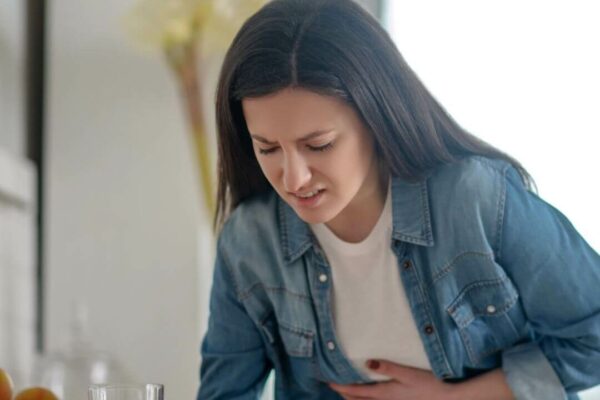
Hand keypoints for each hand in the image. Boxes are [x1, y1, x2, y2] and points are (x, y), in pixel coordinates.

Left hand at [328, 359, 455, 399]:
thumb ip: (387, 367)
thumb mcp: (408, 373)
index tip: (328, 381)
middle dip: (345, 394)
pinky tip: (369, 398)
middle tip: (334, 385)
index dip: (341, 387)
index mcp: (384, 394)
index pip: (356, 392)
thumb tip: (367, 363)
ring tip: (347, 392)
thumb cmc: (429, 385)